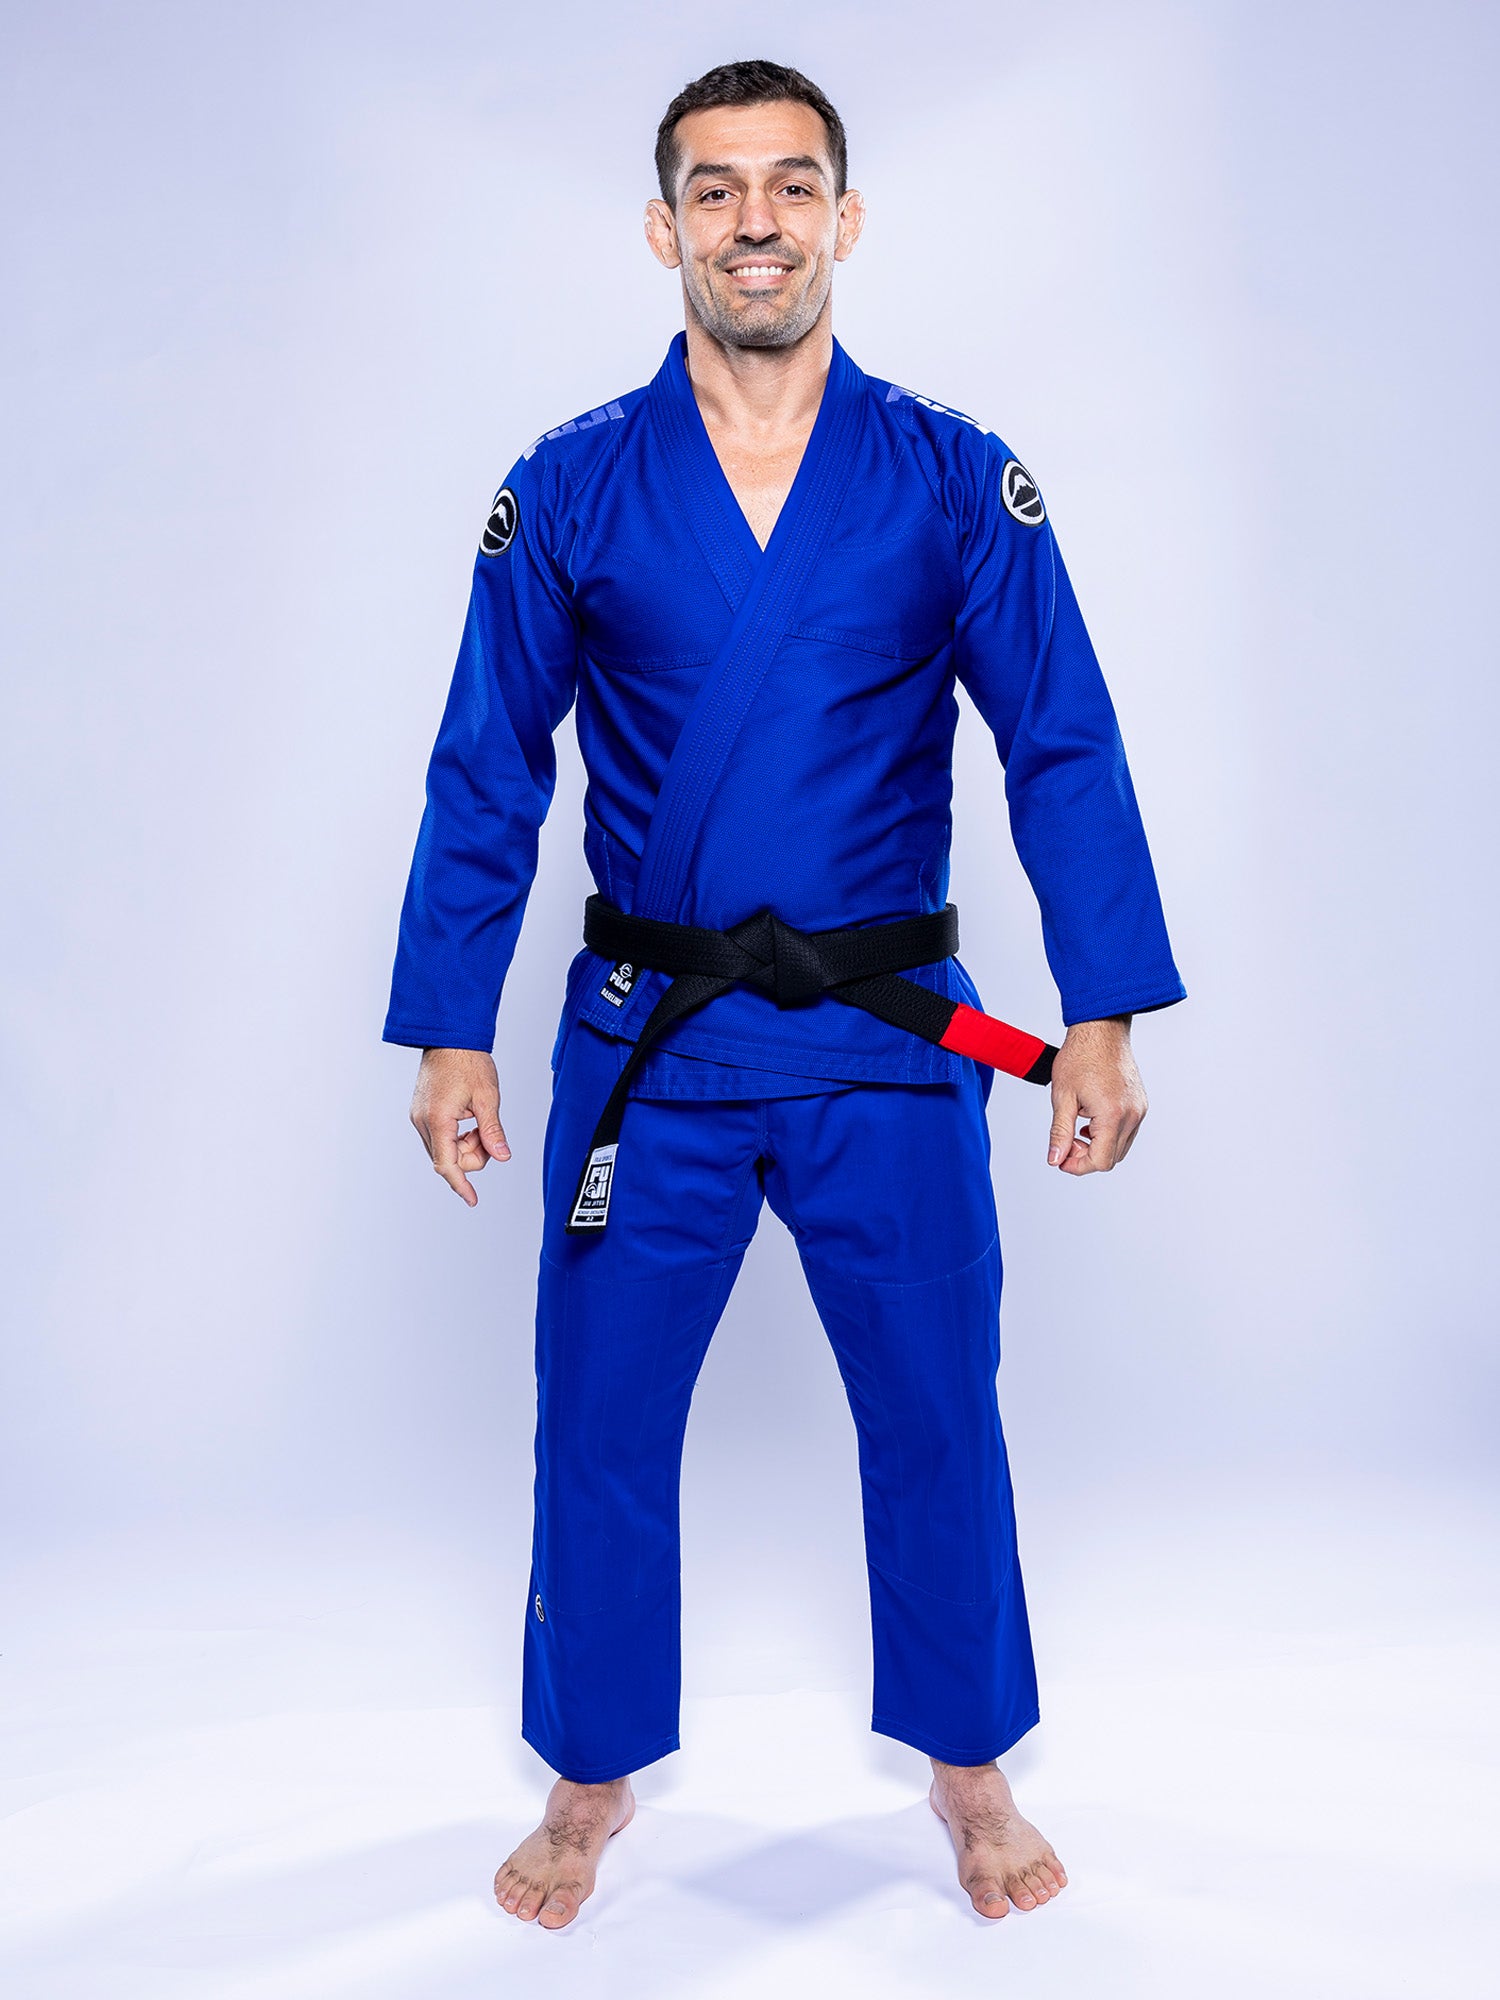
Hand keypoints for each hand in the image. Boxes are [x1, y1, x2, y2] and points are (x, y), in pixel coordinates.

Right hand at [410, 1048, 510, 1204]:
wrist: (449, 1036)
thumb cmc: (467, 1060)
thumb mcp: (487, 1097)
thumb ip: (493, 1130)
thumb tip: (502, 1155)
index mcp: (437, 1120)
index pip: (447, 1165)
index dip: (461, 1185)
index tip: (472, 1199)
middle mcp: (422, 1121)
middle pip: (448, 1160)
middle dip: (472, 1154)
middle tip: (488, 1133)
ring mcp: (419, 1117)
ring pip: (444, 1150)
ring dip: (465, 1144)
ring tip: (478, 1120)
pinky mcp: (421, 1112)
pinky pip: (439, 1137)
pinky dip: (457, 1136)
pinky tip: (468, 1119)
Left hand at [1046, 1016, 1145, 1175]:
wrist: (1101, 1030)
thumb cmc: (1081, 1056)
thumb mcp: (1062, 1097)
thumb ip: (1060, 1132)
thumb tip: (1055, 1159)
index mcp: (1113, 1115)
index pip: (1100, 1161)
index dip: (1078, 1166)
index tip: (1061, 1158)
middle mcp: (1132, 1115)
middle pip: (1112, 1158)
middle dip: (1087, 1157)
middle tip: (1067, 1142)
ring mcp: (1139, 1109)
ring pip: (1121, 1147)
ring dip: (1098, 1146)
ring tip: (1078, 1126)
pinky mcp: (1140, 1104)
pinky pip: (1127, 1132)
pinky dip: (1109, 1134)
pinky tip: (1091, 1120)